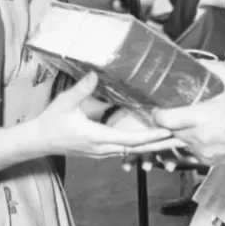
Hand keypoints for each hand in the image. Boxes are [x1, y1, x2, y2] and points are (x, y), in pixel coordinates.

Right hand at [34, 73, 172, 158]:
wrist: (40, 141)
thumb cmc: (51, 122)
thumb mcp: (65, 103)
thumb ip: (81, 89)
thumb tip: (95, 73)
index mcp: (97, 137)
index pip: (130, 139)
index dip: (151, 136)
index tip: (169, 131)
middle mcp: (103, 149)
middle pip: (139, 149)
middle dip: (162, 144)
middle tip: (184, 138)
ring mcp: (103, 152)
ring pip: (135, 151)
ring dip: (155, 146)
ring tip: (175, 140)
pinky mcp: (102, 151)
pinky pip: (127, 150)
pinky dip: (143, 146)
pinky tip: (154, 142)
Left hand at [152, 61, 224, 167]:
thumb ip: (215, 69)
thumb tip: (197, 62)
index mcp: (203, 118)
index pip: (164, 119)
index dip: (158, 112)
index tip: (160, 105)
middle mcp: (199, 138)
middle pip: (168, 131)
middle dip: (168, 121)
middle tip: (174, 108)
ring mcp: (203, 152)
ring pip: (178, 142)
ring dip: (179, 132)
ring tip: (189, 120)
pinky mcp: (208, 161)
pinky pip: (189, 152)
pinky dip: (190, 142)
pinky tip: (200, 132)